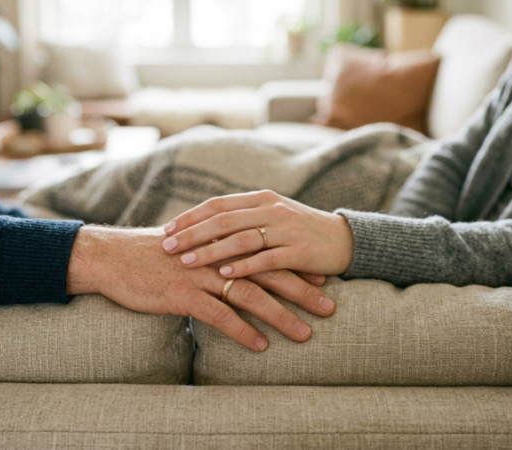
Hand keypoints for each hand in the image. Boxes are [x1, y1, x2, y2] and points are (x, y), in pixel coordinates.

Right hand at [67, 226, 335, 351]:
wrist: (114, 258)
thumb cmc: (152, 255)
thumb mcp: (189, 245)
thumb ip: (217, 250)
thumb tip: (239, 261)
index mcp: (221, 241)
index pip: (267, 250)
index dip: (296, 264)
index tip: (323, 278)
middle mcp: (217, 255)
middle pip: (269, 271)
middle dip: (302, 290)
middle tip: (329, 307)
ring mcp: (201, 274)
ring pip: (250, 295)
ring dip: (281, 316)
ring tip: (304, 334)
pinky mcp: (184, 294)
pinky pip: (220, 315)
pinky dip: (242, 331)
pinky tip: (260, 347)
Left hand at [161, 190, 355, 277]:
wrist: (345, 241)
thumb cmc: (302, 232)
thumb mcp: (272, 217)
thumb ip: (243, 218)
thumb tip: (205, 227)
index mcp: (261, 198)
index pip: (217, 205)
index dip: (190, 217)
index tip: (167, 230)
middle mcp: (271, 209)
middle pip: (223, 220)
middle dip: (192, 234)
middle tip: (166, 247)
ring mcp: (286, 229)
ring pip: (240, 238)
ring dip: (211, 251)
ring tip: (187, 262)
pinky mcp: (299, 251)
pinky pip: (266, 258)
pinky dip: (243, 266)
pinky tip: (224, 275)